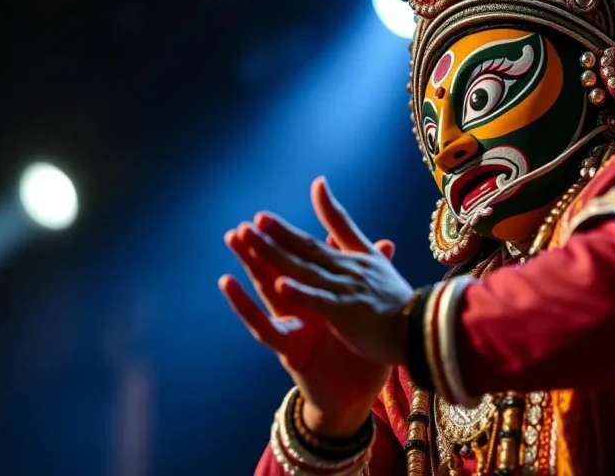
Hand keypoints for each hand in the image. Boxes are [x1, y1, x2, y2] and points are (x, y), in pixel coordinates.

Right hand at [219, 222, 394, 436]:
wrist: (357, 398)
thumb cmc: (360, 356)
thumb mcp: (366, 313)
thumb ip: (369, 279)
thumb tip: (386, 242)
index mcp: (320, 299)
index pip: (303, 264)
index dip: (288, 241)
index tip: (272, 217)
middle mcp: (302, 311)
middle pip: (279, 271)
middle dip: (261, 247)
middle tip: (242, 222)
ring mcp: (292, 327)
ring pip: (266, 290)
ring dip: (249, 264)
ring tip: (233, 240)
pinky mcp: (288, 349)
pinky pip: (264, 327)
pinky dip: (246, 307)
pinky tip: (229, 284)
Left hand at [246, 177, 415, 365]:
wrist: (424, 331)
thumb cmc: (401, 302)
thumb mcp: (380, 265)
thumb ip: (363, 243)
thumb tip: (363, 229)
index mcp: (357, 260)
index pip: (328, 234)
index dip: (305, 219)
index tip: (277, 207)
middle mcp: (348, 269)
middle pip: (307, 249)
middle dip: (277, 234)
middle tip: (253, 220)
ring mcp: (346, 289)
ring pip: (305, 269)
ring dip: (276, 255)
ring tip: (252, 243)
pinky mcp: (347, 312)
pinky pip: (320, 301)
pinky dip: (300, 293)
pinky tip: (279, 286)